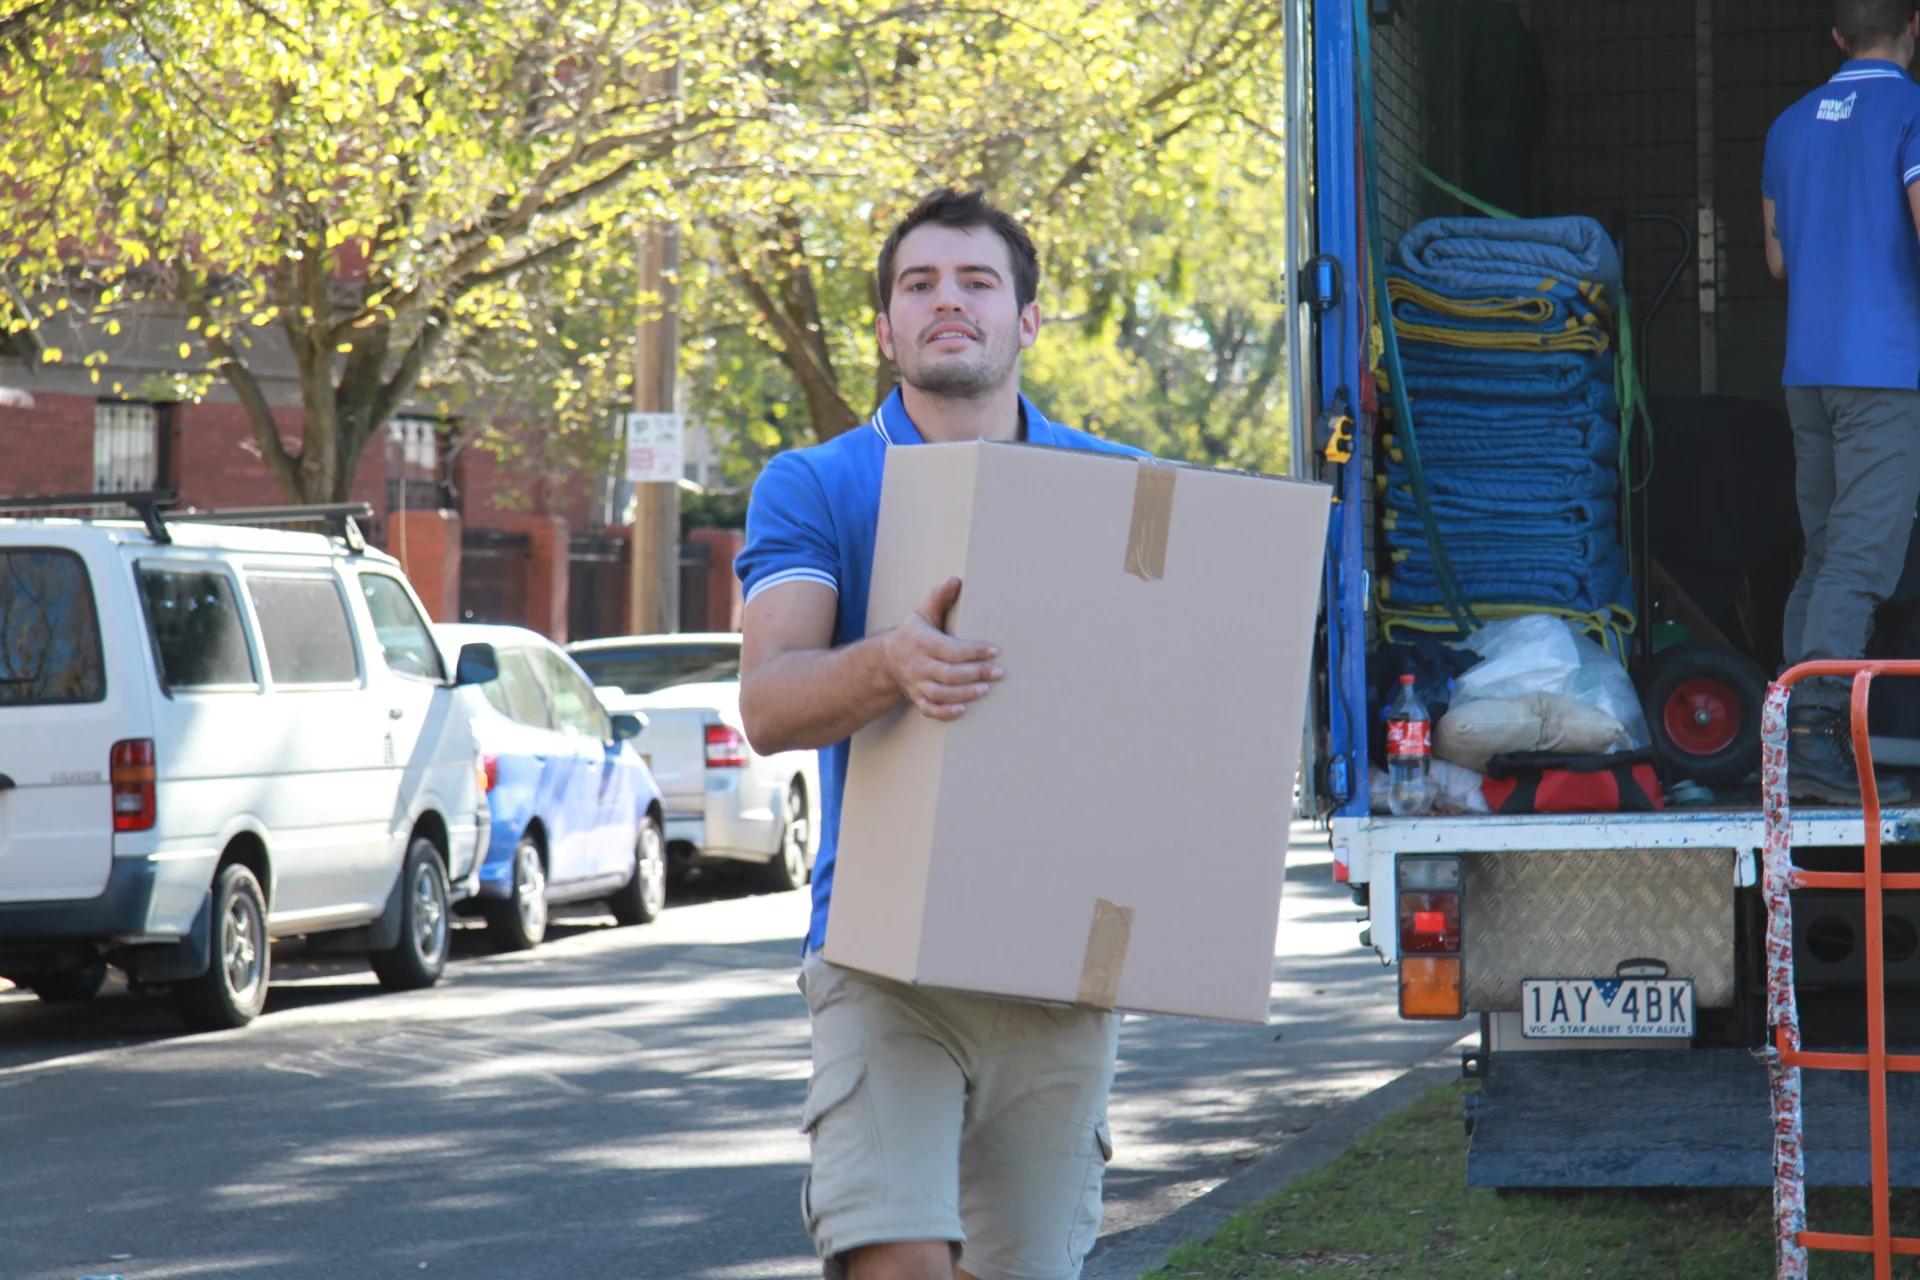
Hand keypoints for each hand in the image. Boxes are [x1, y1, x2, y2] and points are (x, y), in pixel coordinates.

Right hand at [882, 577, 1003, 720]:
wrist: (887, 660)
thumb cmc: (913, 634)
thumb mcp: (922, 612)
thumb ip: (939, 597)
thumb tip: (955, 579)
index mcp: (922, 642)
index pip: (951, 649)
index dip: (973, 651)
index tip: (994, 650)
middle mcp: (918, 665)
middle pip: (949, 673)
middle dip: (976, 673)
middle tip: (999, 672)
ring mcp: (917, 684)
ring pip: (941, 694)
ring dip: (965, 693)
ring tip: (986, 690)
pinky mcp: (917, 699)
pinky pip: (930, 710)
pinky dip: (946, 712)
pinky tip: (963, 709)